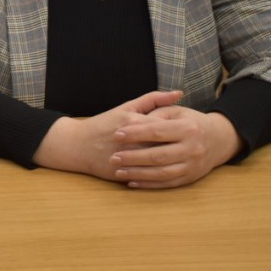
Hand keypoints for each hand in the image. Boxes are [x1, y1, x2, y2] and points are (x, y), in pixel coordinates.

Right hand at [34, 90, 182, 179]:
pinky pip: (146, 177)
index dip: (180, 130)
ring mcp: (126, 158)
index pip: (165, 127)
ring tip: (183, 161)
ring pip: (158, 164)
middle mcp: (130, 141)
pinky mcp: (122, 173)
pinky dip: (159, 176)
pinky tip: (168, 173)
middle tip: (193, 147)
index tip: (191, 131)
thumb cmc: (103, 124)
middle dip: (180, 148)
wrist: (77, 145)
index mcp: (132, 122)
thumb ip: (153, 99)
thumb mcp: (126, 107)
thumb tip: (179, 93)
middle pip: (165, 146)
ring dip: (172, 163)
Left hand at [109, 107, 243, 188]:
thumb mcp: (176, 112)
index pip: (157, 131)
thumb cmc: (190, 122)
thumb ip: (156, 113)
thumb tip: (135, 121)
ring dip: (138, 173)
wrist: (219, 139)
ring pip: (161, 173)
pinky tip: (132, 182)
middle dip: (133, 157)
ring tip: (118, 171)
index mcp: (188, 128)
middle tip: (113, 157)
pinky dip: (148, 184)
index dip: (136, 133)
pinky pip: (167, 184)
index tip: (117, 134)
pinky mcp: (190, 178)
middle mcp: (192, 149)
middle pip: (158, 155)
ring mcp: (192, 166)